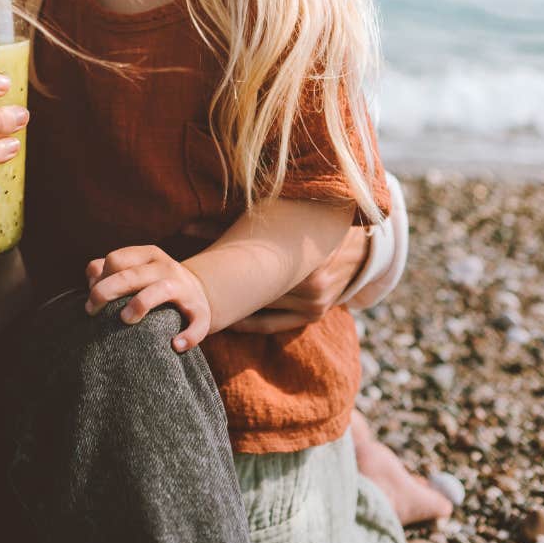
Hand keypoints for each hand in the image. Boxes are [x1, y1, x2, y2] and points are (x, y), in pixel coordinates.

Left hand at [84, 245, 211, 352]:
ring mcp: (184, 288)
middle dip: (106, 292)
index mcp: (147, 255)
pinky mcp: (201, 310)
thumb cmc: (153, 283)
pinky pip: (197, 323)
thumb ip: (110, 269)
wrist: (198, 291)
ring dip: (140, 304)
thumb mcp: (135, 269)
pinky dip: (188, 335)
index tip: (92, 296)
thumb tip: (91, 278)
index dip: (99, 278)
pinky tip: (175, 344)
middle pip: (131, 276)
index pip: (116, 260)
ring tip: (125, 320)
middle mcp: (166, 267)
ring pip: (160, 290)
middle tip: (92, 311)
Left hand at [177, 219, 370, 333]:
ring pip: (261, 309)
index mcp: (300, 258)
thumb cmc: (309, 225)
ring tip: (203, 307)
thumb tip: (187, 226)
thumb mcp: (278, 218)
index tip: (192, 275)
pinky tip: (228, 320)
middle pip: (254, 292)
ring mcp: (314, 303)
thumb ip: (234, 224)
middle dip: (223, 292)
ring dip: (234, 308)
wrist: (357, 246)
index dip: (218, 271)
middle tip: (192, 295)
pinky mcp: (314, 315)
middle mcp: (309, 284)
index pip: (249, 269)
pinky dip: (249, 323)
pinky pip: (273, 324)